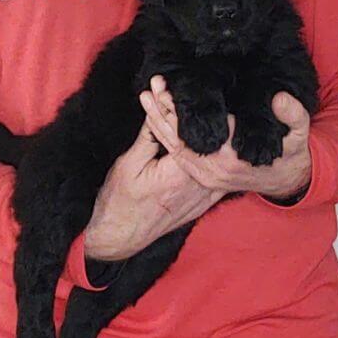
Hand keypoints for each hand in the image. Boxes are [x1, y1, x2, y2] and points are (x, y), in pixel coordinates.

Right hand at [84, 121, 225, 261]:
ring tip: (212, 130)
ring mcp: (201, 199)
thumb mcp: (129, 163)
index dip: (184, 116)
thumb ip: (149, 136)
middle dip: (202, 129)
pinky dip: (216, 169)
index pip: (192, 137)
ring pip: (217, 167)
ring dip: (215, 149)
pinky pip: (218, 184)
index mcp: (178, 174)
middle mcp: (195, 187)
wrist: (119, 235)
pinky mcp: (202, 207)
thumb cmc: (119, 201)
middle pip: (209, 150)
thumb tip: (158, 111)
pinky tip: (214, 156)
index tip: (179, 102)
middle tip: (198, 112)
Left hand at [141, 76, 311, 199]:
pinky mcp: (204, 178)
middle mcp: (216, 170)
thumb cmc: (291, 151)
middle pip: (181, 140)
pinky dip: (166, 139)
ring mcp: (208, 176)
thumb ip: (292, 115)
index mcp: (233, 157)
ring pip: (175, 149)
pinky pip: (179, 157)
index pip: (199, 130)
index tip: (167, 90)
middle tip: (151, 88)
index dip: (180, 111)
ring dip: (159, 124)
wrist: (286, 179)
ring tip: (146, 98)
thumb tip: (279, 99)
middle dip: (163, 113)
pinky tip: (155, 120)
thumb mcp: (299, 132)